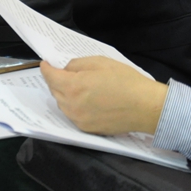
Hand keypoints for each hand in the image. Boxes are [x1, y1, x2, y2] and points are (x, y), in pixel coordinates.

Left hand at [41, 57, 167, 134]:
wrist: (145, 107)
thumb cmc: (126, 82)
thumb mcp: (100, 62)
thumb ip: (77, 64)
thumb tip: (66, 70)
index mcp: (74, 87)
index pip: (50, 77)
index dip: (46, 68)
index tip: (45, 64)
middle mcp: (72, 105)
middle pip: (54, 91)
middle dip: (55, 80)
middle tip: (62, 72)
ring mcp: (79, 119)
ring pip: (62, 104)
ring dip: (63, 94)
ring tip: (76, 86)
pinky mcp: (87, 129)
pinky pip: (72, 115)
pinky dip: (73, 106)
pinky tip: (85, 100)